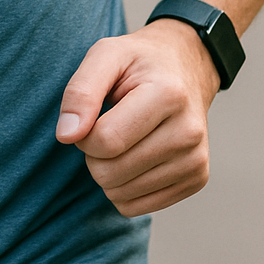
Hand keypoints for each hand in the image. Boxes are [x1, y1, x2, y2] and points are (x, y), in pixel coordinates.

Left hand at [55, 19, 220, 215]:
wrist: (186, 67)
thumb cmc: (138, 61)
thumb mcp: (105, 55)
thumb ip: (80, 91)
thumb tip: (66, 136)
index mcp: (168, 95)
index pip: (106, 141)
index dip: (82, 134)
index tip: (89, 116)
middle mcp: (188, 132)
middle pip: (112, 173)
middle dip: (93, 155)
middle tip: (105, 127)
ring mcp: (196, 160)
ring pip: (121, 195)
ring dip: (107, 171)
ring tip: (122, 138)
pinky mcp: (197, 180)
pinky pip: (136, 207)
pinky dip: (123, 187)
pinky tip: (133, 157)